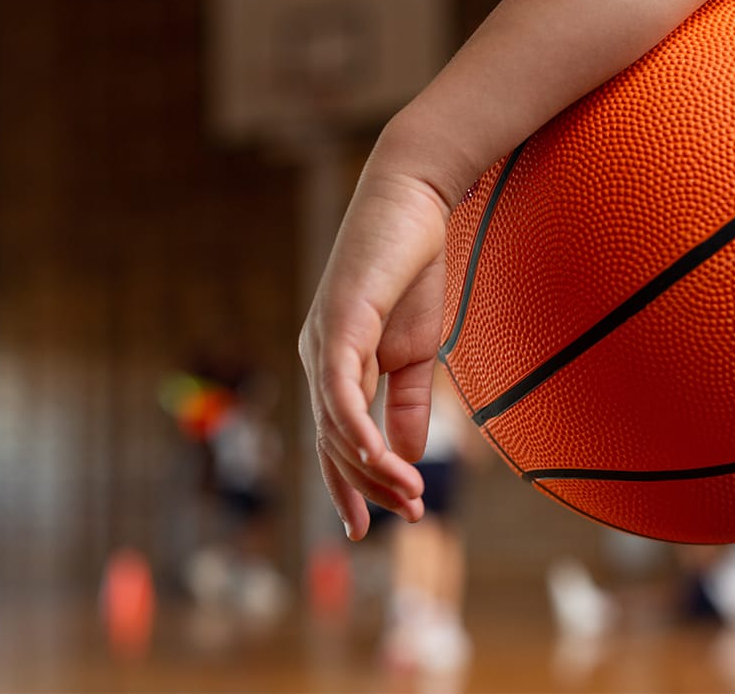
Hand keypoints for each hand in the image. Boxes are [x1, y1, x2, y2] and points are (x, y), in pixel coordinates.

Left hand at [299, 159, 452, 540]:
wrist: (414, 204)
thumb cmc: (412, 270)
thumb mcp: (417, 350)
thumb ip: (407, 401)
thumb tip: (408, 454)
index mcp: (334, 364)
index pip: (333, 439)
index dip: (347, 486)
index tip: (366, 529)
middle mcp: (317, 357)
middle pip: (332, 441)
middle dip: (369, 485)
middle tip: (410, 513)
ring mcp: (322, 340)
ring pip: (335, 423)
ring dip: (372, 466)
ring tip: (409, 495)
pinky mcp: (339, 322)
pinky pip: (340, 388)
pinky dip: (356, 426)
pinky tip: (378, 455)